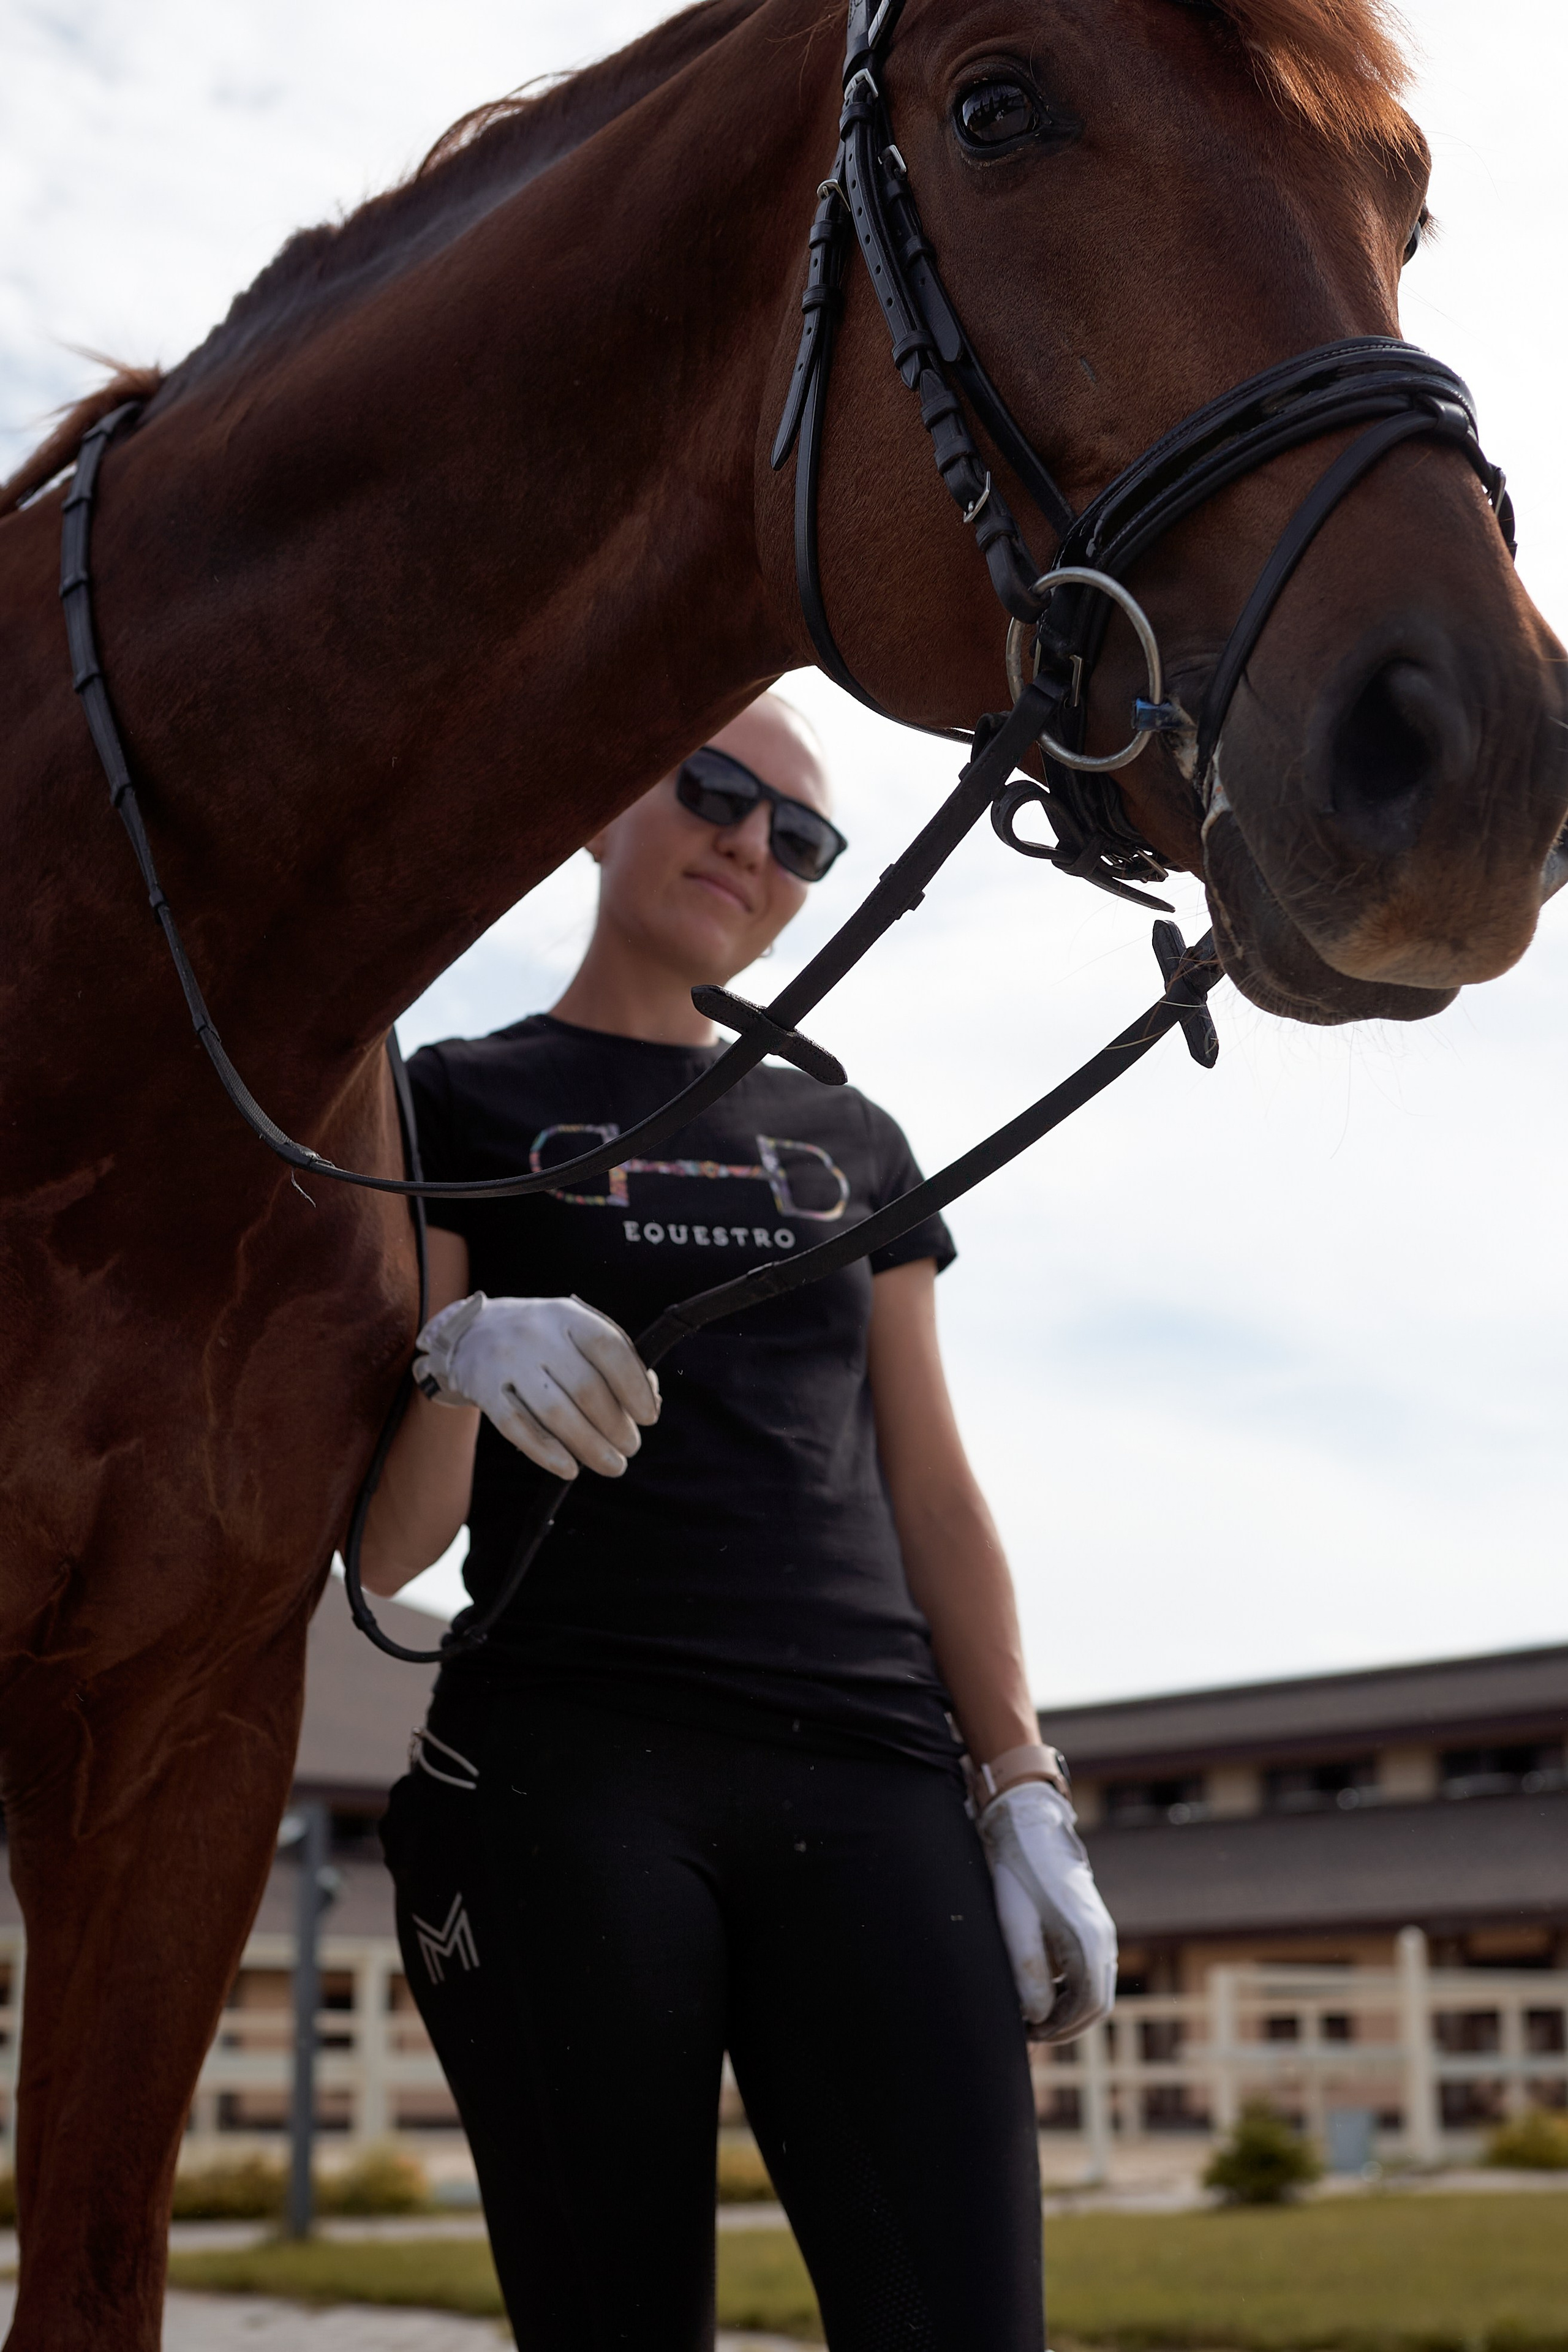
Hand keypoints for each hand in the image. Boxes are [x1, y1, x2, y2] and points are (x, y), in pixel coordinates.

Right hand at [413, 1292, 660, 1479]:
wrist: (471, 1333)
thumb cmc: (543, 1340)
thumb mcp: (577, 1333)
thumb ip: (617, 1361)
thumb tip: (650, 1400)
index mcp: (567, 1315)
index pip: (609, 1348)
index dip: (634, 1386)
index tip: (649, 1417)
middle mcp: (536, 1334)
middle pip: (585, 1387)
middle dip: (615, 1425)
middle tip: (631, 1447)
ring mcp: (507, 1360)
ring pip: (554, 1412)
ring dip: (589, 1446)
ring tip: (613, 1465)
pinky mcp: (484, 1388)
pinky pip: (518, 1427)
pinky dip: (546, 1453)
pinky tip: (569, 1469)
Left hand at [978, 1781, 1116, 2043]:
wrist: (1029, 1828)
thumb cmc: (1018, 1874)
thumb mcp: (1013, 1922)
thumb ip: (1026, 1971)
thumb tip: (1038, 2016)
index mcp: (1086, 1939)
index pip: (1086, 2006)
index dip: (1060, 2028)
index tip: (1030, 2033)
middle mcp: (1102, 1937)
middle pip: (1098, 2004)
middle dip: (1067, 2025)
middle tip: (1032, 2031)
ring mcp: (1102, 1930)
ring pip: (1098, 1989)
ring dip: (1071, 2009)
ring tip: (1034, 2014)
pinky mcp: (1094, 1925)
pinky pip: (1093, 1971)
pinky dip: (1074, 1989)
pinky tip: (1043, 1987)